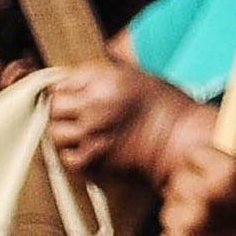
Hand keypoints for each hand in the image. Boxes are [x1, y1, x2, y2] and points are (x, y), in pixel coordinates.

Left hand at [48, 64, 198, 183]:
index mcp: (104, 80)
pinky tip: (88, 149)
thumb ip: (103, 77)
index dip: (67, 89)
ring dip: (65, 133)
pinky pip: (68, 158)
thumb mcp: (136, 76)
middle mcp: (94, 105)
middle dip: (61, 109)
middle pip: (54, 106)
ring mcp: (91, 133)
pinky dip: (73, 155)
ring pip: (55, 133)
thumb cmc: (166, 106)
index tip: (73, 95)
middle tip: (74, 115)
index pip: (63, 82)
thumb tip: (75, 81)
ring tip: (81, 133)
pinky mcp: (95, 159)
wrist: (181, 138)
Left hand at [157, 130, 235, 235]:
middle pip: (177, 182)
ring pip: (170, 211)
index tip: (220, 184)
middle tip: (218, 211)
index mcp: (227, 171)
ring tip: (214, 233)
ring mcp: (186, 227)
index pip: (193, 156)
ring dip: (186, 219)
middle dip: (193, 193)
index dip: (206, 169)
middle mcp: (203, 196)